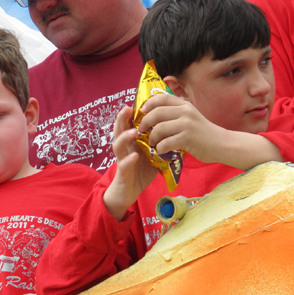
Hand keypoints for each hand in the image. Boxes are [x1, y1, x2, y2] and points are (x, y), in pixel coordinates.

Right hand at [102, 106, 156, 220]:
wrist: (129, 192)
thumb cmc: (140, 171)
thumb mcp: (150, 154)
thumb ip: (158, 142)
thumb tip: (175, 129)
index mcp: (131, 142)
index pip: (129, 124)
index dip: (132, 114)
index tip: (139, 102)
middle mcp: (124, 148)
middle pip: (119, 130)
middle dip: (122, 119)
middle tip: (127, 108)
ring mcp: (122, 160)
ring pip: (118, 146)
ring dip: (125, 138)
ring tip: (133, 132)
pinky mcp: (123, 173)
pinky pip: (124, 165)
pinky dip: (129, 160)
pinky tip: (135, 156)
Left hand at [139, 94, 226, 161]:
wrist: (221, 144)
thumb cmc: (202, 133)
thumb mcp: (190, 117)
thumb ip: (175, 114)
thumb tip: (152, 114)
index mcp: (185, 105)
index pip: (162, 97)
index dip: (149, 103)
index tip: (142, 111)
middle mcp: (186, 111)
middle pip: (156, 113)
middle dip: (145, 123)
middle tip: (142, 131)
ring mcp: (187, 124)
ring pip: (159, 128)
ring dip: (152, 138)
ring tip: (153, 143)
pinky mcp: (188, 138)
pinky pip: (166, 143)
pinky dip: (160, 148)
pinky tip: (162, 150)